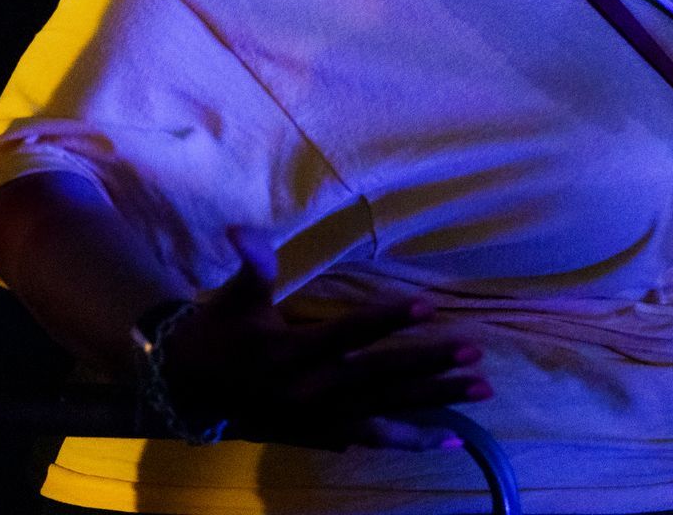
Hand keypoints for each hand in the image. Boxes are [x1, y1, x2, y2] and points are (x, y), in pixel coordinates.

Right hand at [155, 229, 489, 450]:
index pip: (348, 334)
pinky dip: (414, 440)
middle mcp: (310, 391)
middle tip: (475, 351)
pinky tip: (452, 439)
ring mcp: (321, 420)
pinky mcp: (325, 436)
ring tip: (481, 390)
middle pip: (379, 377)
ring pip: (388, 411)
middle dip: (429, 364)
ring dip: (436, 402)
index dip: (386, 320)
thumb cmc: (219, 333)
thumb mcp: (232, 296)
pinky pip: (377, 440)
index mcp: (289, 353)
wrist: (190, 394)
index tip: (428, 306)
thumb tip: (244, 231)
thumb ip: (251, 265)